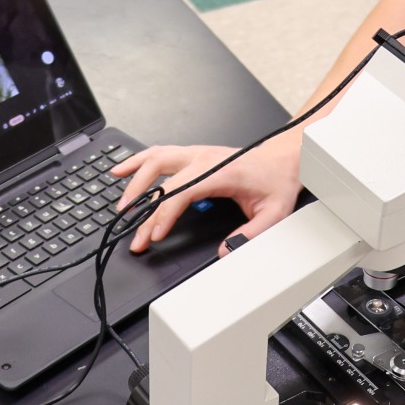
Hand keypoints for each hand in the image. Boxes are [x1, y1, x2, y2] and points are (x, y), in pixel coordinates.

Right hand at [111, 135, 302, 255]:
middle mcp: (204, 159)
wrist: (285, 157)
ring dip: (133, 180)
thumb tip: (226, 251)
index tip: (154, 235)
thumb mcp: (274, 213)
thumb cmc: (277, 181)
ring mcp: (197, 154)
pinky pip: (159, 153)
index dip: (164, 214)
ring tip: (120, 203)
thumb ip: (251, 234)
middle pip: (162, 180)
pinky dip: (138, 160)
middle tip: (134, 232)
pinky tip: (121, 169)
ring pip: (155, 160)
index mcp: (220, 172)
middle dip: (143, 207)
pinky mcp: (194, 154)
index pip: (182, 192)